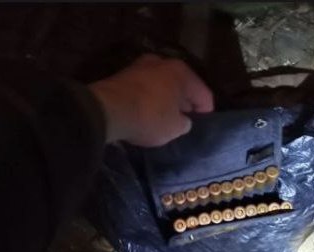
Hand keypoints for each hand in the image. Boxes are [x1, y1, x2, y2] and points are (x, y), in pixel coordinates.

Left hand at [89, 54, 213, 146]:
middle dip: (185, 103)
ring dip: (166, 99)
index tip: (202, 125)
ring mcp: (142, 65)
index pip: (204, 94)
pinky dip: (150, 98)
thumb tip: (183, 120)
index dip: (206, 112)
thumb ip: (185, 123)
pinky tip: (148, 111)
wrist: (107, 110)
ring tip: (165, 117)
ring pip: (163, 84)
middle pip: (182, 85)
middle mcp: (164, 62)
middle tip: (185, 121)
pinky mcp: (124, 74)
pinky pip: (146, 87)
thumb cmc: (149, 117)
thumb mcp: (174, 128)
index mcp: (182, 72)